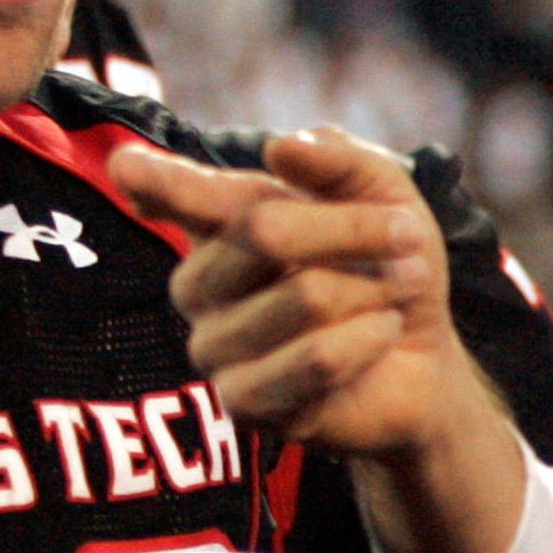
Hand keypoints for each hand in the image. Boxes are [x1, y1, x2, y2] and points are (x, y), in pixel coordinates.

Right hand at [111, 128, 531, 552]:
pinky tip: (383, 333)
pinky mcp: (244, 404)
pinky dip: (370, 339)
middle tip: (410, 236)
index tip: (131, 168)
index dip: (153, 179)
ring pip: (305, 297)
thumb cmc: (387, 268)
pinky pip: (317, 359)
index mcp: (214, 224)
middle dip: (356, 229)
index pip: (165, 193)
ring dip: (375, 287)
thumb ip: (339, 160)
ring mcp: (213, 347)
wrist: (422, 361)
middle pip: (266, 230)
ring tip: (399, 289)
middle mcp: (196, 284)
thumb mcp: (384, 197)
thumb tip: (282, 148)